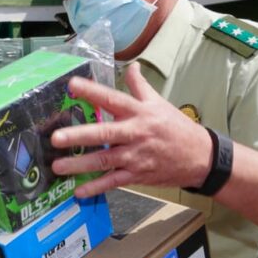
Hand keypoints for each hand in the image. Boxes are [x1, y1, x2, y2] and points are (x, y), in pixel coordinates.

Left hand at [49, 63, 213, 197]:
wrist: (201, 157)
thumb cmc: (177, 128)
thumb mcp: (159, 103)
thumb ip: (140, 86)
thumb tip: (132, 66)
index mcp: (139, 113)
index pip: (112, 98)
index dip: (92, 91)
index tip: (72, 85)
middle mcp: (135, 133)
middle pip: (105, 133)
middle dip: (79, 136)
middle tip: (56, 138)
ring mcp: (135, 156)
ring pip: (105, 160)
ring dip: (80, 165)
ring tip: (58, 166)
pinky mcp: (137, 175)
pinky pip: (113, 182)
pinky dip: (96, 187)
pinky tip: (78, 191)